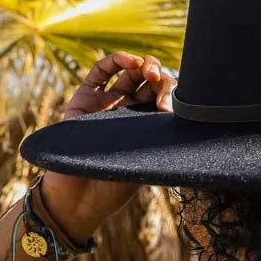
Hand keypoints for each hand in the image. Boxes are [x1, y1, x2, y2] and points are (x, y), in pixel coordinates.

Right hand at [40, 52, 176, 236]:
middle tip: (159, 82)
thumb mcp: (147, 160)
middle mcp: (128, 111)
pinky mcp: (85, 99)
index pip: (163, 97)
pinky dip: (116, 60)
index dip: (170, 92)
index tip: (170, 105)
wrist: (78, 199)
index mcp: (146, 125)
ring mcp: (106, 103)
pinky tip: (130, 61)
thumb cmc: (114, 186)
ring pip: (128, 72)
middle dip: (158, 76)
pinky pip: (100, 72)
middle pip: (149, 81)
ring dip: (142, 65)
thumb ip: (161, 135)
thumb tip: (181, 112)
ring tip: (148, 71)